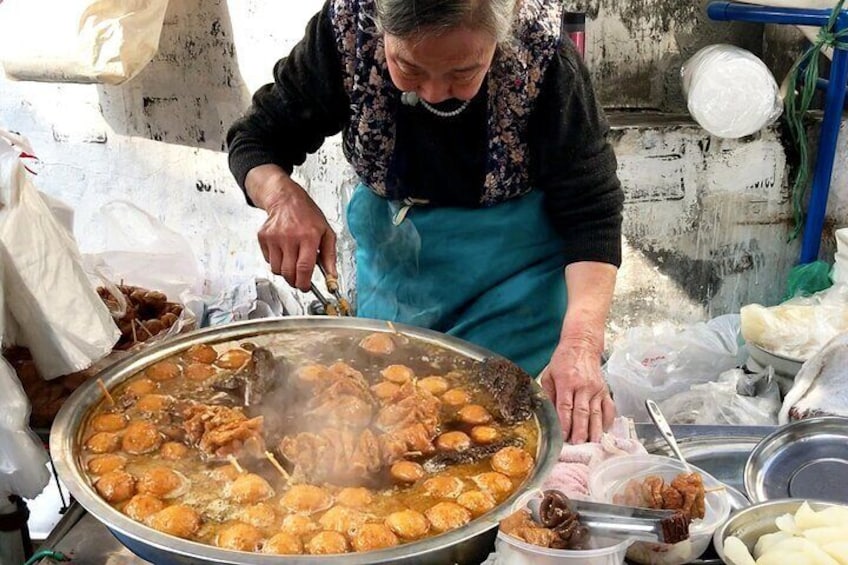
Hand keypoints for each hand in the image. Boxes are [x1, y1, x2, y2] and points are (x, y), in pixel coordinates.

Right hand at [247, 166, 336, 290]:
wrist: (286, 199)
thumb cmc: (308, 215)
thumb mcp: (326, 233)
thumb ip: (330, 257)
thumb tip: (332, 277)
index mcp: (308, 236)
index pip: (304, 267)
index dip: (304, 283)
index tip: (306, 288)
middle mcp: (290, 237)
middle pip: (288, 273)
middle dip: (295, 281)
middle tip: (300, 279)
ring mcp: (274, 237)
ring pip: (276, 270)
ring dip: (285, 271)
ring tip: (292, 260)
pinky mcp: (263, 237)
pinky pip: (268, 261)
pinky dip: (276, 261)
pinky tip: (284, 250)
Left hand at [541, 342, 614, 443]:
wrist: (583, 345)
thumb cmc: (563, 360)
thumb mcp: (549, 374)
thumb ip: (548, 394)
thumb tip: (548, 415)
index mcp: (567, 381)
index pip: (565, 406)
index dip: (564, 423)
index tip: (562, 437)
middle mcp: (583, 386)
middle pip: (582, 413)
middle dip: (580, 431)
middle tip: (578, 445)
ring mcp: (596, 389)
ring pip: (596, 413)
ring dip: (594, 430)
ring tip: (592, 444)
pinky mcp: (605, 391)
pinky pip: (609, 409)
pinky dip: (607, 422)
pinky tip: (604, 432)